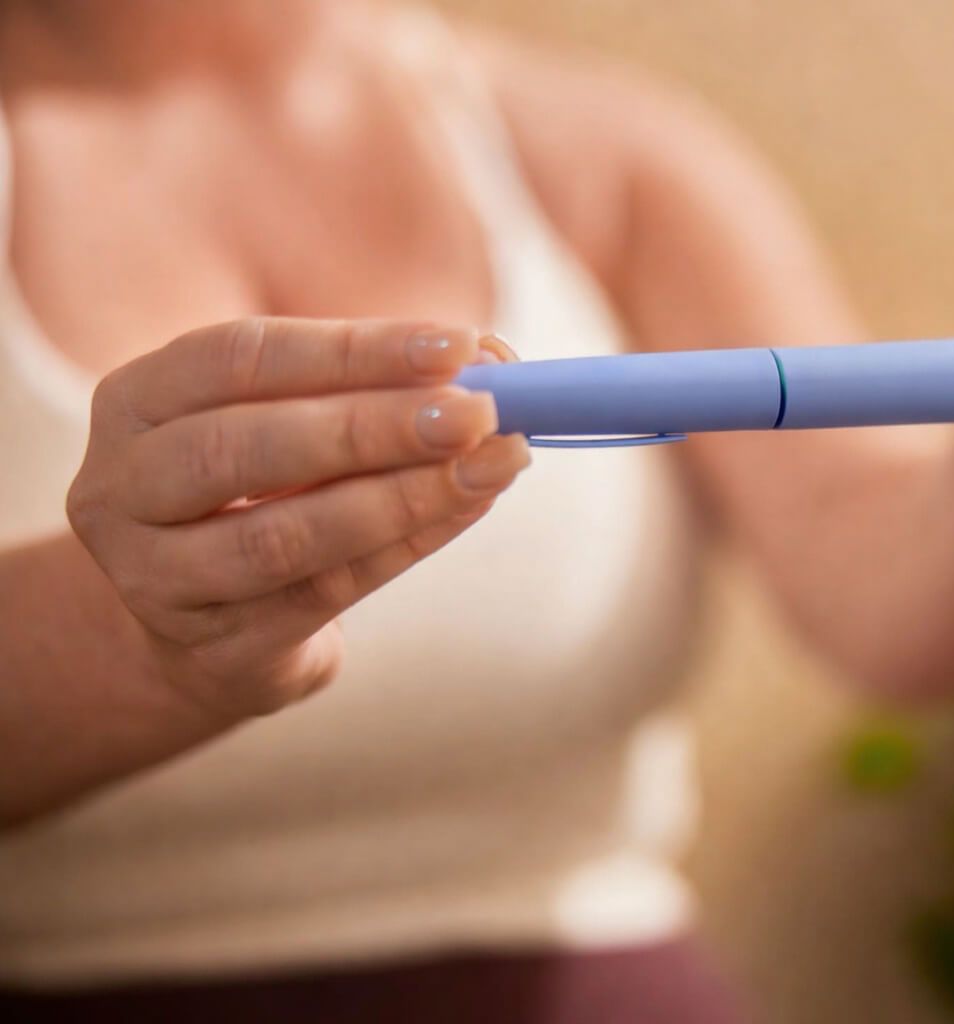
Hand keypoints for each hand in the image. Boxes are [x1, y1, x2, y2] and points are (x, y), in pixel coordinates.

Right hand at [66, 318, 526, 720]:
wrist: (205, 628)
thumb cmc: (266, 492)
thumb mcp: (295, 422)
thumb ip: (377, 388)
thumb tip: (495, 362)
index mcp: (137, 399)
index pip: (241, 356)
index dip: (354, 349)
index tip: (459, 345)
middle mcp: (125, 486)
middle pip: (245, 446)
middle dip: (375, 425)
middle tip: (477, 412)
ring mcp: (158, 578)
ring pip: (282, 536)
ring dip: (403, 496)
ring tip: (493, 464)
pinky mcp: (216, 647)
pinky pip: (324, 592)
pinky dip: (408, 545)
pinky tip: (470, 507)